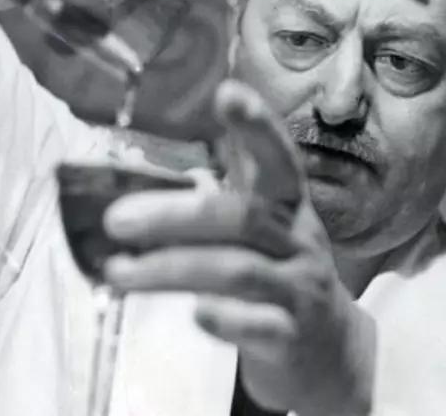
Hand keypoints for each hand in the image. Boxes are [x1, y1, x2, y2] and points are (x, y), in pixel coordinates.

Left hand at [103, 80, 376, 415]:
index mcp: (288, 206)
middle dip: (174, 215)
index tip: (227, 93)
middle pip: (243, 217)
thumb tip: (137, 184)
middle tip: (115, 220)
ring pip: (239, 271)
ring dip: (172, 269)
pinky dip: (225, 319)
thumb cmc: (278, 277)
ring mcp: (299, 289)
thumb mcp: (262, 233)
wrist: (330, 351)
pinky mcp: (291, 337)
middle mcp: (299, 241)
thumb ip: (215, 205)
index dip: (257, 125)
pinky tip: (193, 314)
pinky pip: (260, 326)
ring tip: (117, 271)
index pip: (279, 158)